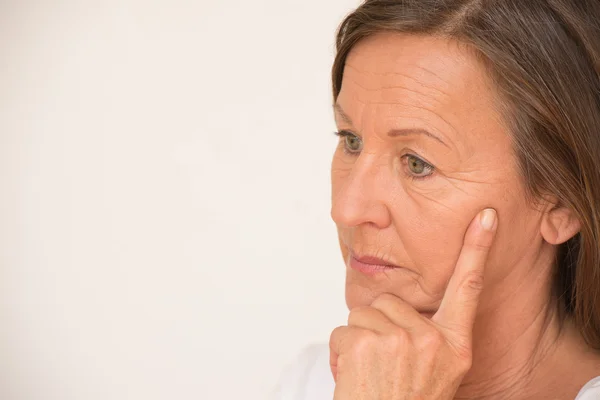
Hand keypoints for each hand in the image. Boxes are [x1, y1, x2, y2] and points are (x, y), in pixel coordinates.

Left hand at [329, 208, 497, 399]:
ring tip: (370, 373)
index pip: (467, 289)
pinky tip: (354, 376)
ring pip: (363, 315)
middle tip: (383, 365)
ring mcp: (402, 339)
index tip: (486, 218)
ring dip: (358, 341)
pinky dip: (340, 352)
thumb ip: (425, 336)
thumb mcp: (432, 371)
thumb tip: (396, 308)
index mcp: (454, 345)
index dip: (477, 250)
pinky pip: (342, 331)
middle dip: (378, 328)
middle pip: (390, 302)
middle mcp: (432, 339)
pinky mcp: (370, 341)